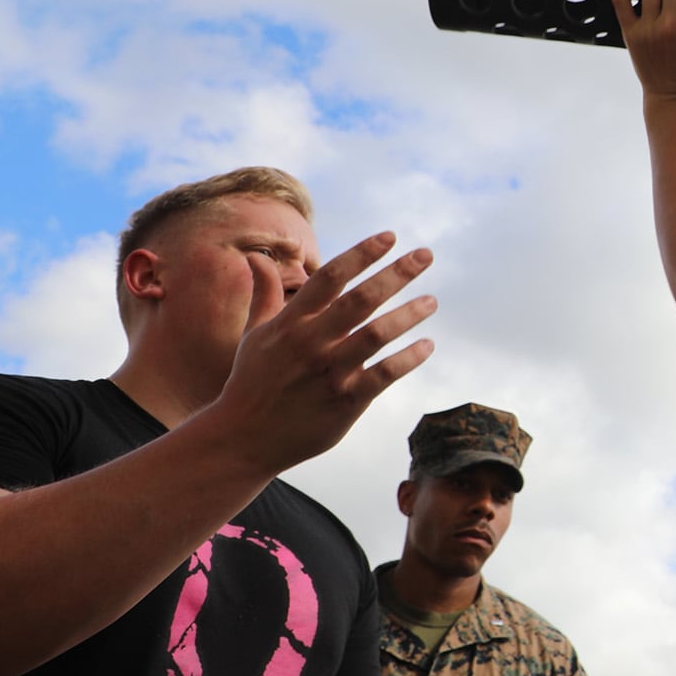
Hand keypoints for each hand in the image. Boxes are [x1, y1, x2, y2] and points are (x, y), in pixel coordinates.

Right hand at [207, 233, 434, 475]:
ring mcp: (329, 373)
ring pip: (376, 335)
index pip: (330, 277)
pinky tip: (427, 345)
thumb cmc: (253, 381)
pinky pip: (384, 375)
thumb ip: (265, 294)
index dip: (361, 253)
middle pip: (360, 299)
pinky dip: (409, 359)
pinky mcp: (346, 402)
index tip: (389, 236)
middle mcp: (311, 343)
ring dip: (408, 315)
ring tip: (432, 301)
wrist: (244, 438)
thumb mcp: (255, 334)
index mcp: (290, 323)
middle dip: (396, 274)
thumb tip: (257, 257)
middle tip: (426, 255)